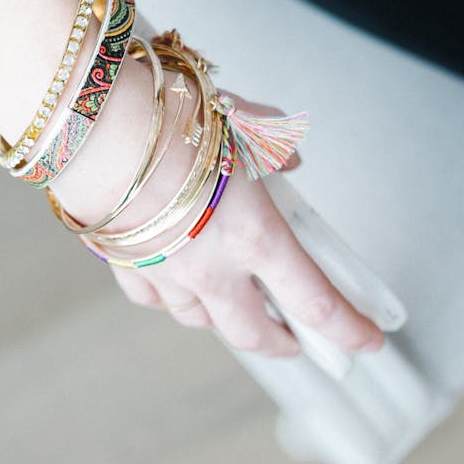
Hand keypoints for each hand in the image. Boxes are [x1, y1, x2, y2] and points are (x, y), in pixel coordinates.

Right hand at [51, 73, 385, 358]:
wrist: (96, 123)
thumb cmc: (170, 120)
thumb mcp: (243, 123)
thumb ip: (274, 145)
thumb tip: (288, 156)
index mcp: (255, 238)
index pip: (316, 303)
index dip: (348, 330)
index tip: (367, 342)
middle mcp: (212, 269)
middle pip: (255, 334)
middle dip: (279, 343)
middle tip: (293, 339)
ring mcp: (165, 273)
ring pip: (202, 320)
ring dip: (224, 317)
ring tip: (234, 300)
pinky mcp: (125, 266)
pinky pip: (154, 298)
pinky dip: (170, 296)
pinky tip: (176, 278)